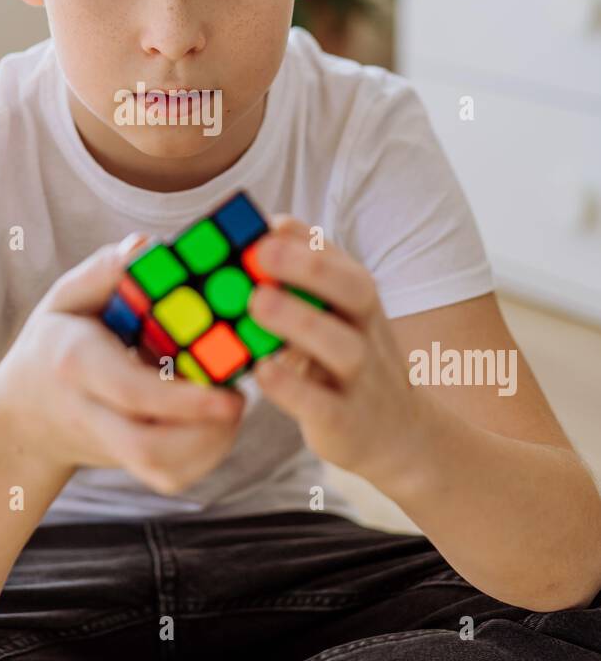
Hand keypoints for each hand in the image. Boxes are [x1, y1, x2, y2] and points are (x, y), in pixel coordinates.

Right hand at [0, 233, 245, 494]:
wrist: (24, 414)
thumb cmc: (55, 343)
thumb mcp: (66, 298)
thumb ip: (104, 272)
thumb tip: (146, 248)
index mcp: (76, 364)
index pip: (131, 392)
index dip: (184, 397)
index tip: (230, 391)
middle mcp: (90, 413)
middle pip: (148, 447)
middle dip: (204, 433)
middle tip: (240, 399)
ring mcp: (107, 447)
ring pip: (165, 470)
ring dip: (211, 445)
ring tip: (233, 405)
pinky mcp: (126, 466)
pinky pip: (171, 476)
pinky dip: (205, 457)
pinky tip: (218, 423)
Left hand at [248, 214, 426, 483]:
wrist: (402, 436)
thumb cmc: (351, 362)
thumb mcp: (335, 316)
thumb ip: (306, 277)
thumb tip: (272, 224)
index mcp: (360, 300)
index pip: (339, 259)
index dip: (304, 240)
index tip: (268, 224)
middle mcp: (368, 331)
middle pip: (353, 290)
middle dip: (311, 267)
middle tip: (263, 251)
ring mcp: (363, 379)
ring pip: (343, 346)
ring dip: (300, 321)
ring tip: (257, 302)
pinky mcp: (347, 424)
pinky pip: (323, 403)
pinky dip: (292, 386)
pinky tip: (262, 369)